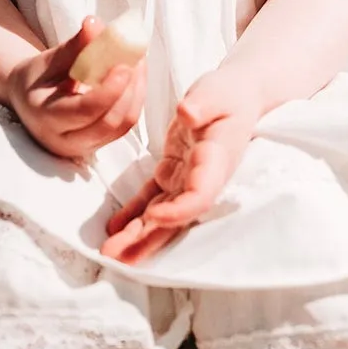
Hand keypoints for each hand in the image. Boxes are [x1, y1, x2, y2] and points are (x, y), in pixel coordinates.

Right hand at [8, 17, 145, 159]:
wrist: (27, 101)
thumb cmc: (36, 78)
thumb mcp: (48, 60)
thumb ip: (75, 45)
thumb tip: (95, 24)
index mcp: (46, 118)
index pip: (86, 110)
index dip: (110, 89)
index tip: (125, 65)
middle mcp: (64, 141)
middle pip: (109, 122)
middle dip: (130, 90)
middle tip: (137, 59)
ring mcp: (82, 148)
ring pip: (122, 126)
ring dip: (136, 94)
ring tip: (137, 63)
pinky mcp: (97, 145)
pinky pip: (124, 126)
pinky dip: (134, 100)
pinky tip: (134, 77)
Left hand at [101, 70, 259, 263]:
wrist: (238, 95)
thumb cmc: (229, 92)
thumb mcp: (218, 91)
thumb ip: (204, 103)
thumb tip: (187, 114)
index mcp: (216, 160)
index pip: (201, 194)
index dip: (179, 211)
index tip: (154, 217)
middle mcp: (203, 178)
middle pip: (176, 216)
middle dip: (148, 238)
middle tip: (116, 257)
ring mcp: (188, 178)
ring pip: (161, 212)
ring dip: (136, 233)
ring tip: (109, 252)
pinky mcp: (175, 171)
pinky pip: (152, 195)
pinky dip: (134, 211)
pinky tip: (115, 226)